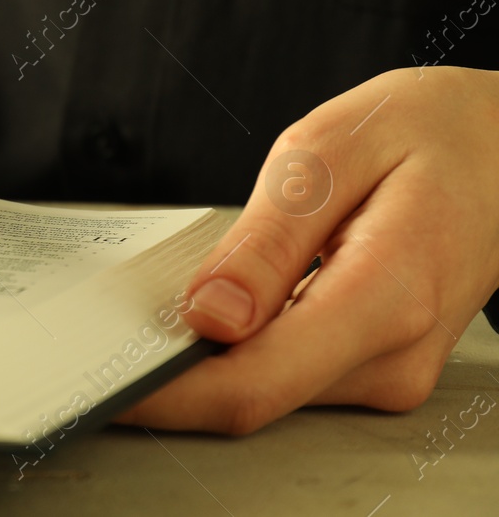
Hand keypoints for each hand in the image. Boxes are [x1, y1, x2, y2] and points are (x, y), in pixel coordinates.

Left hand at [117, 65, 498, 433]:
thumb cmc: (424, 134)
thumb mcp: (329, 152)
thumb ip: (267, 241)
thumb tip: (208, 316)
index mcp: (386, 295)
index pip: (256, 383)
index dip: (168, 395)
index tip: (104, 382)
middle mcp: (394, 354)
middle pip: (255, 394)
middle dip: (175, 369)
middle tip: (112, 322)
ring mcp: (392, 370)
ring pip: (269, 389)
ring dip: (207, 355)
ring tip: (177, 293)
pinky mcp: (379, 368)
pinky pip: (292, 373)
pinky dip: (243, 346)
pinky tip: (227, 301)